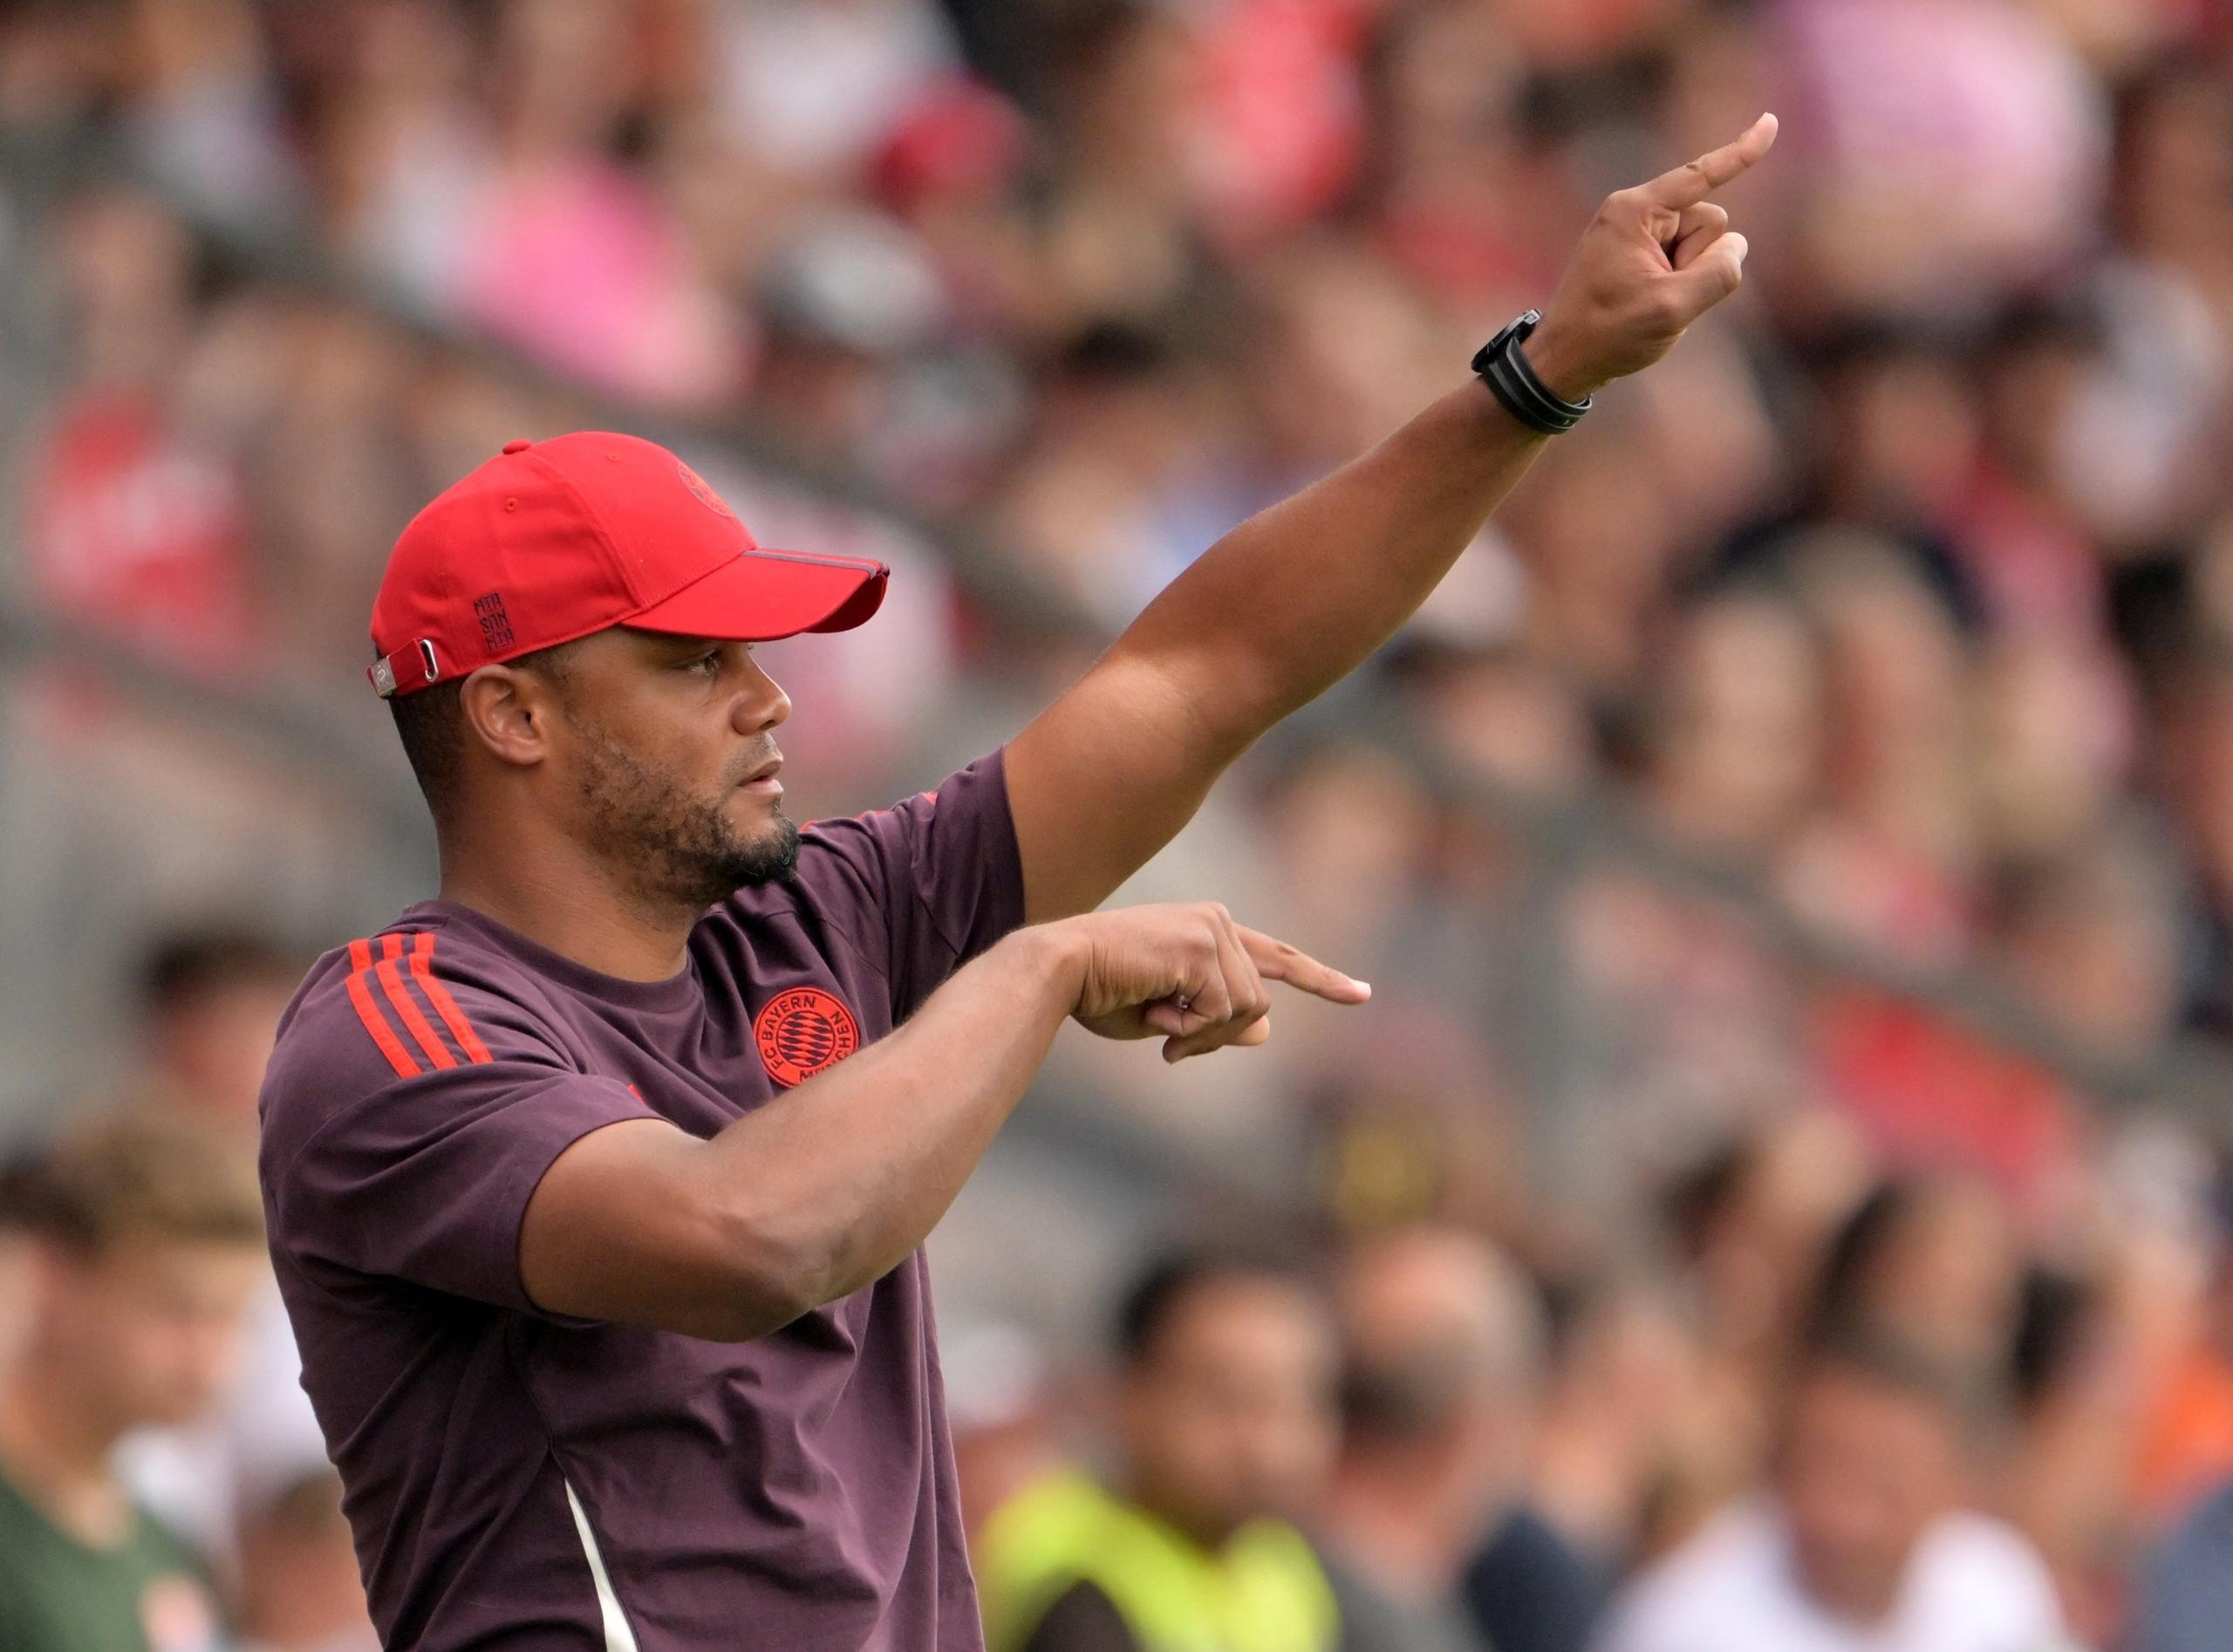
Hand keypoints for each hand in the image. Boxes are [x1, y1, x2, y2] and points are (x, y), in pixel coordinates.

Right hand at [1052, 902, 1370, 1062]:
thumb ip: (1217, 1020)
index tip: (1361, 995)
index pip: (1276, 956)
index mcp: (1208, 930)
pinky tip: (1154, 1015)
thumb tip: (1265, 1032)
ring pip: (1246, 1009)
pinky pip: (1221, 1012)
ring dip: (1201, 1034)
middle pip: (1258, 1002)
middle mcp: (1216, 920)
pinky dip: (1190, 1030)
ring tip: (1156, 1022)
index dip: (1321, 979)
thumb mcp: (1167, 1017)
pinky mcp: (1200, 945)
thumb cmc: (1099, 993)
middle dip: (1216, 1035)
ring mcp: (1211, 928)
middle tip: (1168, 1043)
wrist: (1058, 971)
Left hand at [1525, 113, 1778, 401]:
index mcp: (1635, 212)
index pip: (1701, 175)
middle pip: (1710, 221)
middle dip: (1699, 259)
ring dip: (1689, 276)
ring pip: (1702, 244)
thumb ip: (1718, 272)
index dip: (1741, 152)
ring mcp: (1637, 233)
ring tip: (1648, 302)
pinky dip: (1678, 284)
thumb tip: (1735, 246)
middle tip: (1657, 295)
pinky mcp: (1639, 253)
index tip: (1770, 122)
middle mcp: (1635, 212)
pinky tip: (1648, 304)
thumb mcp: (1672, 308)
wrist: (1562, 360)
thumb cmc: (1608, 334)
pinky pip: (1684, 261)